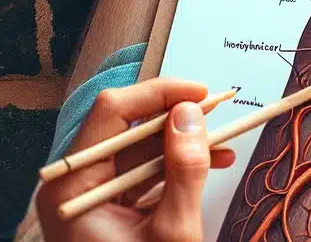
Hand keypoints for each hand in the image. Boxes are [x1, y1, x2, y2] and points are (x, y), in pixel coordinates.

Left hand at [37, 79, 234, 241]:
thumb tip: (191, 111)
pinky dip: (179, 164)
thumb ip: (185, 168)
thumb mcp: (173, 230)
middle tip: (219, 112)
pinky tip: (215, 161)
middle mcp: (76, 187)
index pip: (113, 112)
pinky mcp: (110, 210)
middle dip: (178, 118)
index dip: (160, 93)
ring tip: (226, 143)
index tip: (202, 93)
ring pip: (142, 148)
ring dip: (186, 142)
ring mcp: (92, 199)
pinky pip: (145, 172)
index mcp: (73, 188)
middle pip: (128, 127)